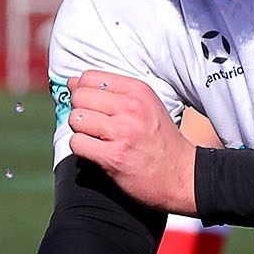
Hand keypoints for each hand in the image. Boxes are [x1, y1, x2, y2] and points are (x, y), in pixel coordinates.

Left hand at [65, 70, 196, 213]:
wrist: (182, 176)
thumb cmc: (161, 141)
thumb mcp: (146, 106)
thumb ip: (112, 92)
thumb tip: (71, 82)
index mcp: (138, 90)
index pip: (89, 77)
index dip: (83, 92)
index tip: (91, 106)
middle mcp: (131, 107)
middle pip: (79, 97)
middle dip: (80, 112)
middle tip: (94, 126)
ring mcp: (123, 132)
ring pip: (76, 119)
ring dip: (81, 131)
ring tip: (97, 139)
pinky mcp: (114, 156)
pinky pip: (77, 143)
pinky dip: (82, 149)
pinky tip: (96, 152)